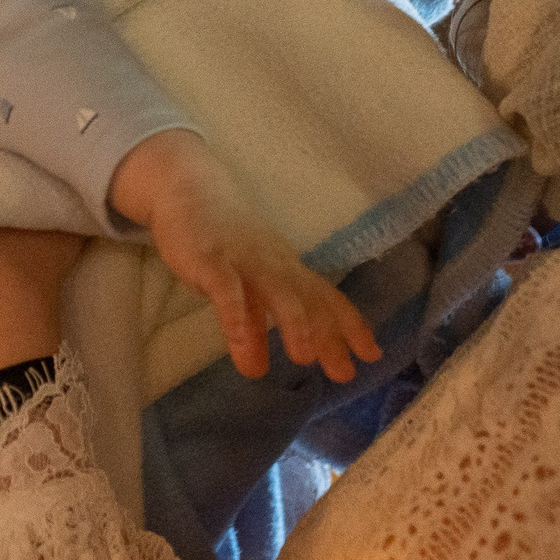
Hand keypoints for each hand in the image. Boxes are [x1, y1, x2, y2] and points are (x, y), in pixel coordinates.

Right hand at [109, 130, 379, 381]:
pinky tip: (241, 347)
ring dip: (296, 324)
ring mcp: (244, 261)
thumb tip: (257, 367)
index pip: (326, 298)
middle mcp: (274, 264)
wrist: (186, 186)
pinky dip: (237, 318)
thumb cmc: (221, 237)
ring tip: (304, 358)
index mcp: (286, 268)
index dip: (350, 326)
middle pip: (310, 300)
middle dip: (330, 335)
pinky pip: (228, 290)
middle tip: (344, 374)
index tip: (373, 356)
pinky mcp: (211, 261)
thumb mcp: (244, 283)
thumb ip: (253, 321)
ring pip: (278, 291)